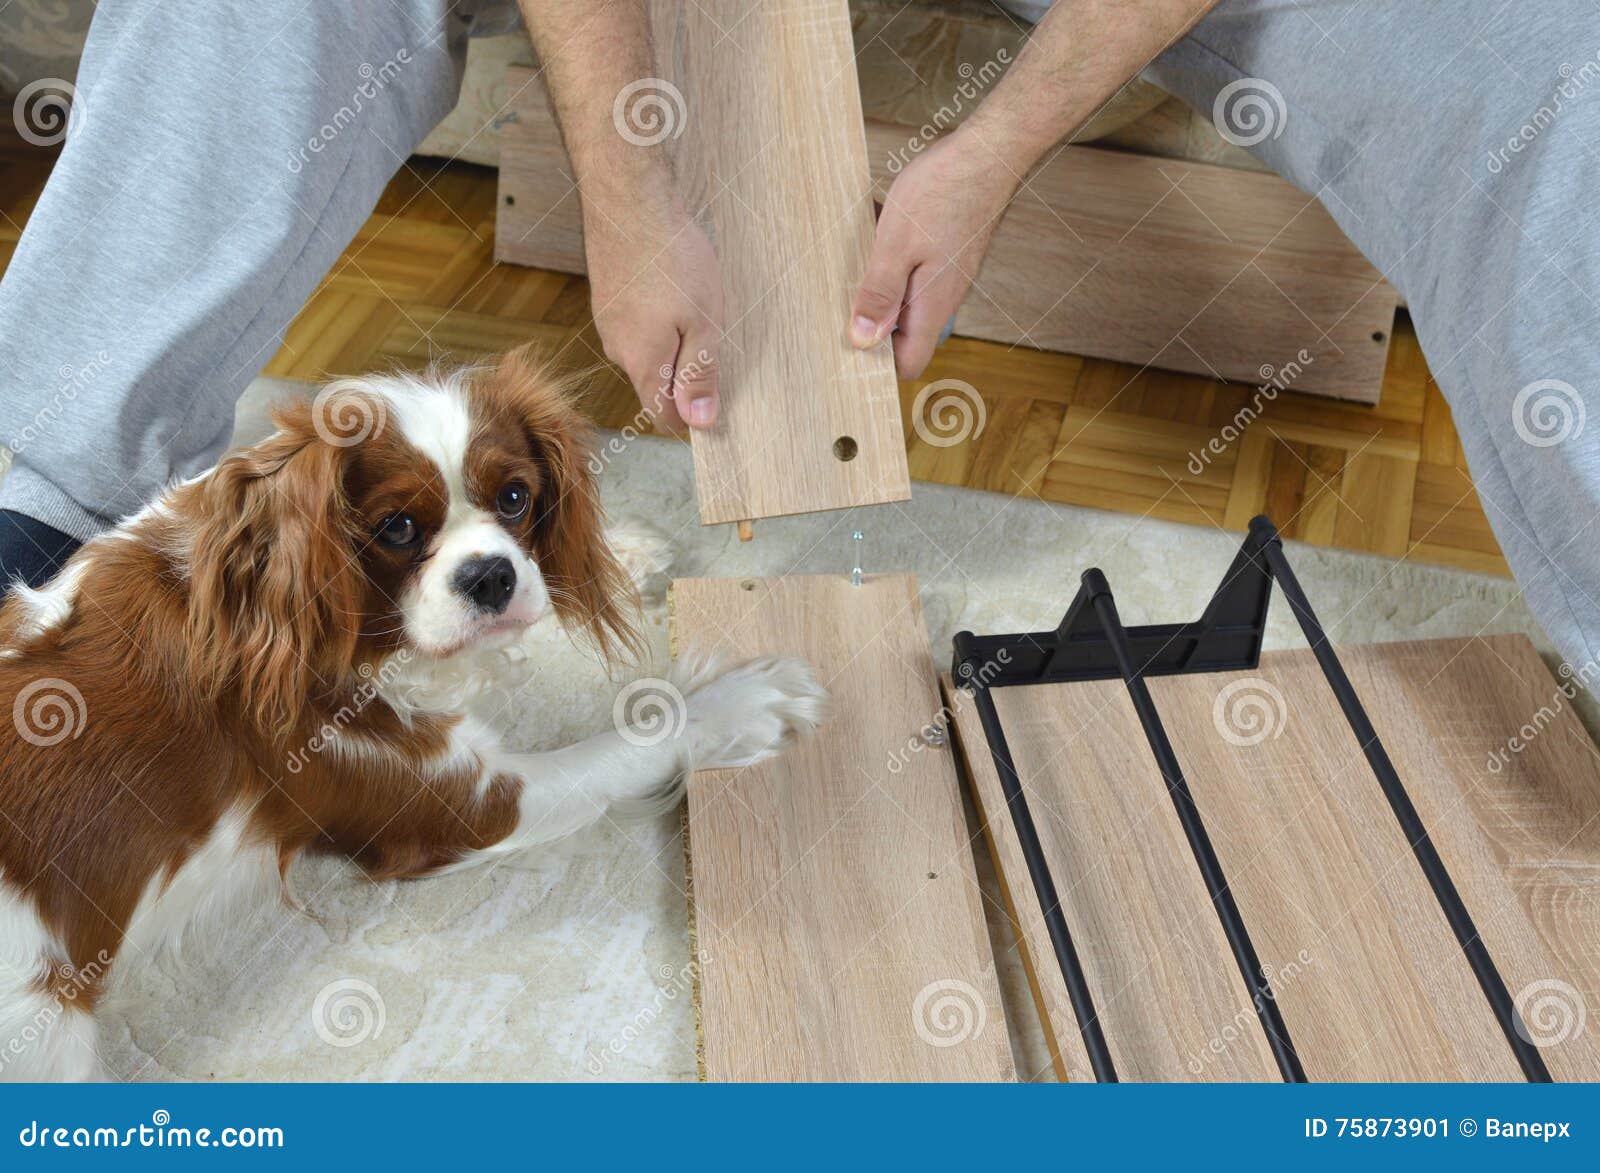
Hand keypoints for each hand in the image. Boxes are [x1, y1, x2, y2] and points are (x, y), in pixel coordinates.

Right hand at [583, 192, 723, 434]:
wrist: (628, 200)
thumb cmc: (671, 258)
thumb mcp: (704, 321)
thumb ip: (700, 373)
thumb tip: (699, 421)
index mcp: (643, 363)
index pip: (663, 417)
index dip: (691, 415)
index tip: (714, 392)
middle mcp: (617, 350)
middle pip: (655, 383)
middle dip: (684, 370)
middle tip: (709, 328)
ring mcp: (607, 322)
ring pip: (646, 351)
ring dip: (671, 339)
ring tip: (690, 299)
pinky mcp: (607, 299)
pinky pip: (635, 325)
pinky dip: (656, 316)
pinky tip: (670, 285)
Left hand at [848, 127, 1020, 378]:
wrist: (989, 153)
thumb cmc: (943, 192)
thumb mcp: (895, 244)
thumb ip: (879, 294)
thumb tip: (863, 340)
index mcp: (933, 305)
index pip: (911, 362)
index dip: (881, 364)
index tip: (851, 348)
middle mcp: (945, 297)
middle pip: (907, 333)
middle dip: (874, 321)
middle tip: (845, 295)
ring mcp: (949, 274)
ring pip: (908, 298)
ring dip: (881, 284)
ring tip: (861, 253)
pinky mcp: (948, 253)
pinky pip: (915, 271)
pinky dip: (894, 259)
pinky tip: (880, 229)